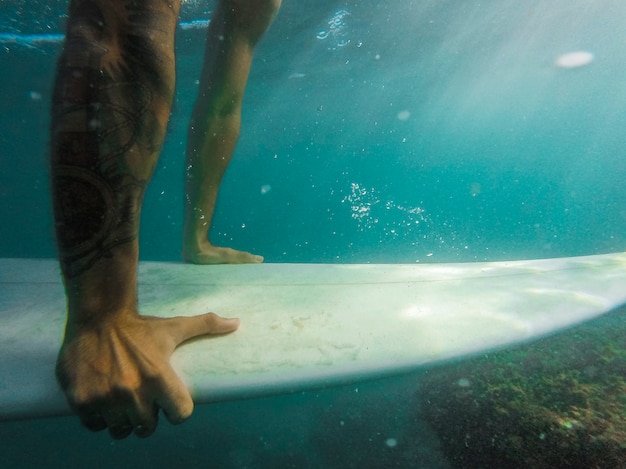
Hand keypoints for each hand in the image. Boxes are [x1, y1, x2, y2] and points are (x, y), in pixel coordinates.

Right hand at [56, 311, 239, 438]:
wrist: (98, 316)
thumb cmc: (140, 326)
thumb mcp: (174, 327)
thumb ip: (206, 325)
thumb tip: (236, 323)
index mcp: (159, 376)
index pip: (180, 414)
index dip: (177, 410)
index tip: (169, 403)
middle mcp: (132, 391)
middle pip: (147, 427)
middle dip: (147, 417)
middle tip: (142, 401)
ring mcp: (105, 398)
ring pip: (121, 429)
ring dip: (123, 420)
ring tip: (123, 402)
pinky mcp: (81, 400)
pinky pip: (95, 425)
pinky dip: (98, 418)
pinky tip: (103, 401)